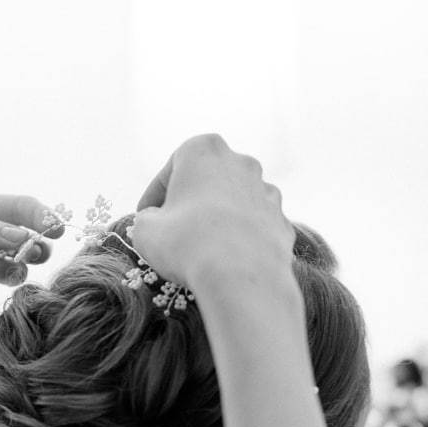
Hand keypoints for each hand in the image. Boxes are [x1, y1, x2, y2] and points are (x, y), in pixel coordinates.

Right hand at [132, 134, 293, 292]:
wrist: (242, 276)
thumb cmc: (187, 244)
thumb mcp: (145, 228)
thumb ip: (148, 217)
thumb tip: (155, 221)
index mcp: (206, 150)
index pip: (171, 170)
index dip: (154, 194)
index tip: (145, 215)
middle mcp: (243, 163)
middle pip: (208, 180)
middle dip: (190, 201)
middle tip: (172, 227)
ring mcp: (268, 192)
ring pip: (234, 202)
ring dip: (218, 218)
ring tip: (200, 244)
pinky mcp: (282, 221)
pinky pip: (253, 226)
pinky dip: (240, 237)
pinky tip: (226, 257)